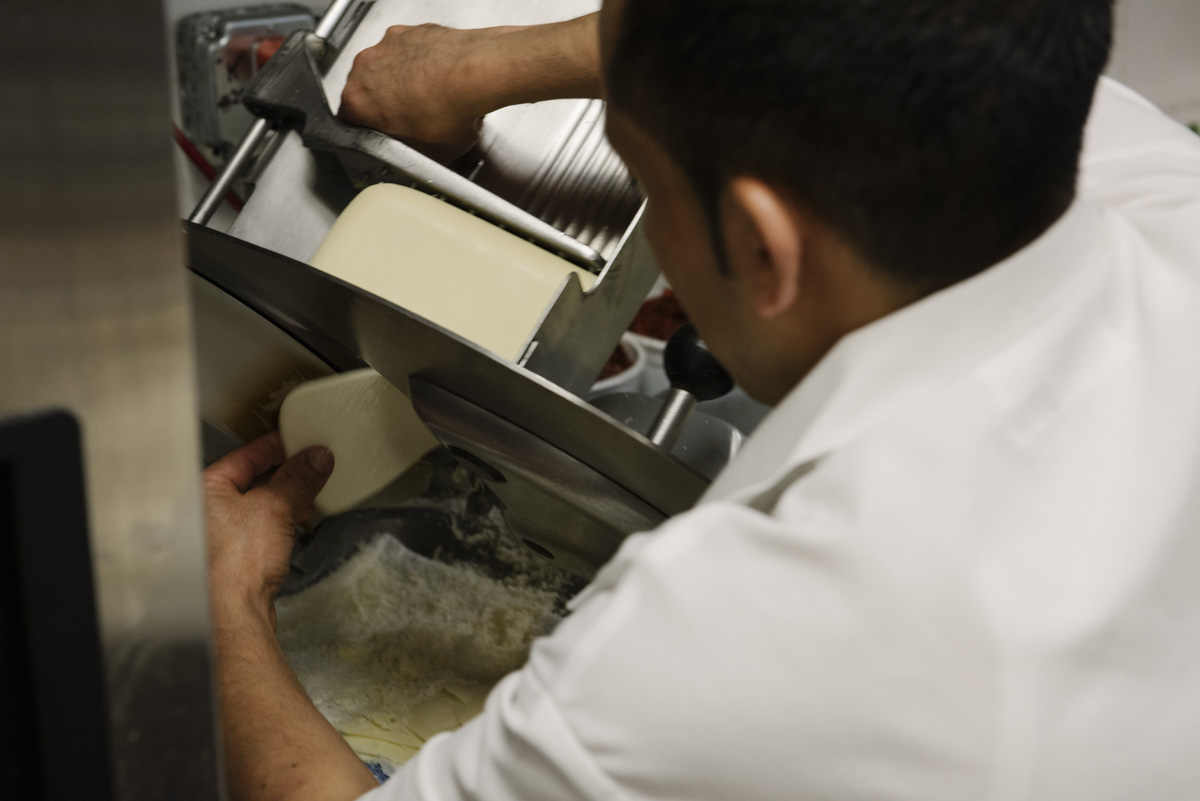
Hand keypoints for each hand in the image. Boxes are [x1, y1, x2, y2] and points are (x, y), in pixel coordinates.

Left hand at [204, 433, 333, 628]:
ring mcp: (219, 536)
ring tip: (308, 495)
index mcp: (206, 489)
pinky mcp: (233, 558)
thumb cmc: (234, 565)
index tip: (300, 443)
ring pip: (257, 505)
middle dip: (285, 474)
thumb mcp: (275, 507)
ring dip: (285, 499)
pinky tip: (294, 524)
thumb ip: (297, 479)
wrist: (234, 613)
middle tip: (311, 469)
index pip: (246, 455)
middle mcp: (206, 511)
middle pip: (252, 480)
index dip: (277, 446)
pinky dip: (279, 522)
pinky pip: (259, 528)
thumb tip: (315, 458)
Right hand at [340, 23, 504, 161]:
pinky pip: (411, 51)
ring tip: (432, 98)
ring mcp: (387, 45)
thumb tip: (419, 159)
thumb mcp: (428, 155)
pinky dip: (423, 63)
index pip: (351, 121)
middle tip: (413, 119)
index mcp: (356, 102)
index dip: (372, 131)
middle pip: (368, 91)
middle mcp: (365, 68)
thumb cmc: (449, 110)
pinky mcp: (411, 31)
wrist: (477, 74)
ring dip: (404, 81)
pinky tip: (443, 79)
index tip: (387, 135)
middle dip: (387, 104)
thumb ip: (409, 154)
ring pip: (389, 68)